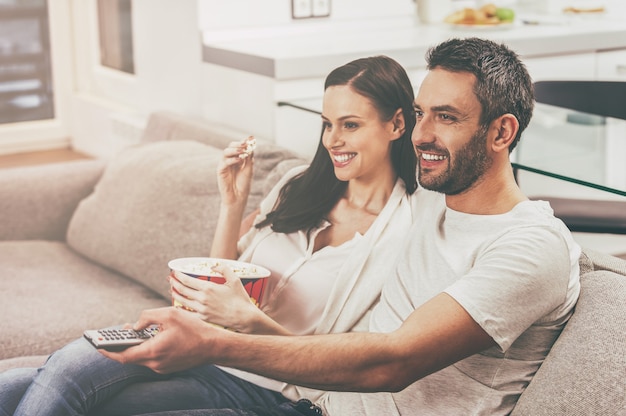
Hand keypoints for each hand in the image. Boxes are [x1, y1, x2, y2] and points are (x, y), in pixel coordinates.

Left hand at [100, 307, 227, 373]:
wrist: (213, 346)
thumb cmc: (193, 329)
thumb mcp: (169, 314)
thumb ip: (147, 317)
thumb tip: (135, 325)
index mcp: (153, 351)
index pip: (123, 356)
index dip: (108, 351)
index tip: (97, 346)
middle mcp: (155, 363)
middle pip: (131, 356)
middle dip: (122, 345)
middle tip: (113, 334)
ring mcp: (162, 367)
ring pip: (141, 357)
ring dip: (135, 345)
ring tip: (133, 331)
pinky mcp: (168, 367)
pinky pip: (151, 358)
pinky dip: (146, 348)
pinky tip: (150, 337)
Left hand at [169, 265, 261, 331]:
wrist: (244, 318)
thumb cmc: (240, 299)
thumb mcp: (234, 280)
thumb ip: (223, 269)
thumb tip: (213, 266)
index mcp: (208, 288)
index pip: (187, 280)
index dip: (179, 275)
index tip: (175, 272)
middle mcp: (202, 299)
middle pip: (182, 290)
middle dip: (174, 283)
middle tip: (170, 279)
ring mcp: (202, 310)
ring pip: (183, 301)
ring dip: (175, 294)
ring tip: (172, 289)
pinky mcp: (203, 319)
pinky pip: (188, 313)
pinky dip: (181, 308)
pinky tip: (178, 305)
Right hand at [217, 137, 254, 206]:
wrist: (238, 197)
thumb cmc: (244, 184)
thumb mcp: (249, 169)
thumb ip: (249, 158)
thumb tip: (251, 146)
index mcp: (238, 158)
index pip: (240, 146)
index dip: (244, 141)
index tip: (251, 137)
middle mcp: (230, 159)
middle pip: (231, 146)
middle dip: (238, 144)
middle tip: (246, 143)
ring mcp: (224, 164)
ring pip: (226, 152)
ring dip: (235, 150)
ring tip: (243, 151)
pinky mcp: (220, 170)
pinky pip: (224, 162)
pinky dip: (232, 159)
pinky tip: (239, 160)